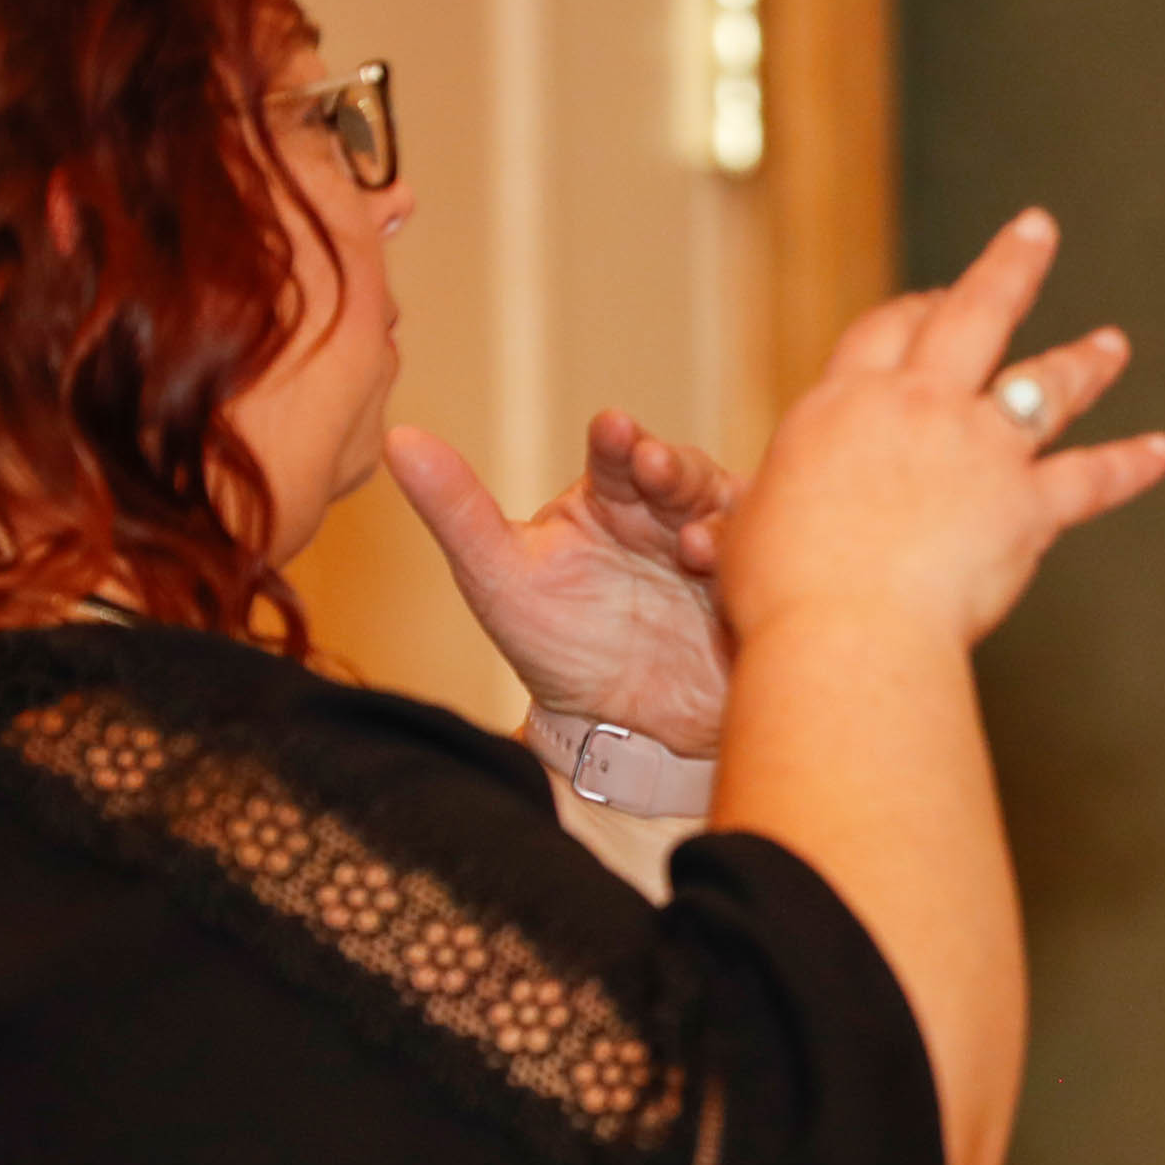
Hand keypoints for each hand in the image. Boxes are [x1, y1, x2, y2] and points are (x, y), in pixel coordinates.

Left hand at [386, 412, 737, 755]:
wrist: (617, 733)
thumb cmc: (556, 648)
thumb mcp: (498, 578)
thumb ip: (456, 510)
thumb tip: (398, 438)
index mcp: (610, 499)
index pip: (616, 454)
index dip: (618, 440)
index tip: (613, 431)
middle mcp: (667, 515)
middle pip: (681, 472)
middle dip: (673, 469)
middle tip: (657, 472)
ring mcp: (716, 550)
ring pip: (729, 511)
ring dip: (716, 517)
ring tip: (695, 546)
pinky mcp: (754, 589)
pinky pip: (765, 561)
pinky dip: (752, 561)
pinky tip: (727, 576)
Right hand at [718, 209, 1164, 652]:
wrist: (845, 632)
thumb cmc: (782, 596)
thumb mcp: (746, 538)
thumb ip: (753, 520)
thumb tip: (708, 540)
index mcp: (843, 406)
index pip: (883, 331)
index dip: (910, 308)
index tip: (931, 295)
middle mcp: (918, 408)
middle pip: (971, 314)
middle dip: (1010, 267)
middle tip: (1038, 230)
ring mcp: (980, 451)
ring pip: (1043, 385)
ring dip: (1083, 360)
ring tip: (1112, 344)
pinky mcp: (1025, 506)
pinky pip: (1089, 479)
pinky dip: (1128, 464)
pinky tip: (1160, 452)